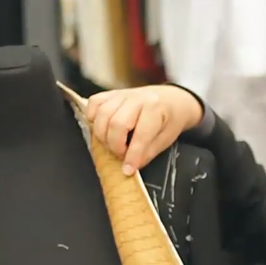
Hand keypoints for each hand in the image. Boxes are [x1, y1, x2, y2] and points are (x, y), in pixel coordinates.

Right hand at [85, 85, 203, 175]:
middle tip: (122, 154)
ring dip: (103, 135)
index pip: (140, 135)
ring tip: (113, 144)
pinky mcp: (111, 94)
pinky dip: (93, 118)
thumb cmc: (169, 120)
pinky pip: (94, 103)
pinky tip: (103, 128)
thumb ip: (147, 153)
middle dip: (116, 146)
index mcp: (155, 109)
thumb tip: (129, 166)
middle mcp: (137, 98)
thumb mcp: (165, 139)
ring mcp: (122, 94)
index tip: (127, 170)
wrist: (172, 99)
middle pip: (115, 124)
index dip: (132, 156)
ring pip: (101, 114)